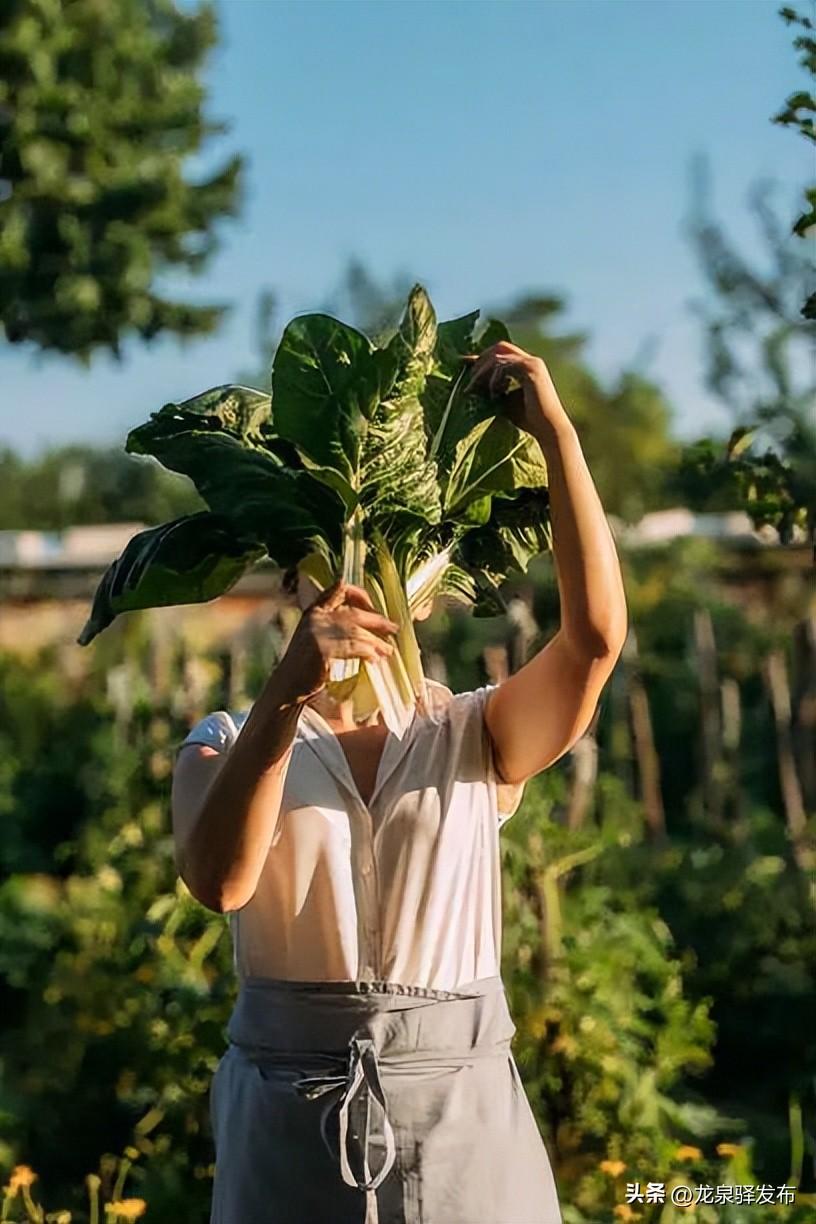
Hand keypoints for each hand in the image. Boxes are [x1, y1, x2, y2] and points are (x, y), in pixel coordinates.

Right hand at [276, 580, 398, 704]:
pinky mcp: (322, 648)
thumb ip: (333, 626)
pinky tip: (374, 659)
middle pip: (353, 613)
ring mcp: (317, 632)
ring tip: (387, 650)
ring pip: (356, 631)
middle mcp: (314, 617)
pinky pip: (353, 647)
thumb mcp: (314, 637)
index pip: (338, 589)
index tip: (373, 605)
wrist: (287, 686)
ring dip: (376, 641)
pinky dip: (368, 652)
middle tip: (393, 628)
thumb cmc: (305, 665)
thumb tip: (367, 627)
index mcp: (313, 611)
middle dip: (376, 620)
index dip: (359, 594)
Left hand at [462, 341, 564, 435]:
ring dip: (483, 372)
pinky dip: (494, 379)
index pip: (502, 352)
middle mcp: (531, 361)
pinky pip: (505, 366)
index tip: (465, 368)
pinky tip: (494, 394)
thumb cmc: (529, 420)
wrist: (548, 430)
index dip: (482, 358)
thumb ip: (493, 390)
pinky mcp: (532, 371)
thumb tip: (473, 386)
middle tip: (469, 381)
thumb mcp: (505, 401)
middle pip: (499, 347)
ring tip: (475, 389)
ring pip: (499, 356)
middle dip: (481, 361)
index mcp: (527, 366)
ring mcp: (533, 364)